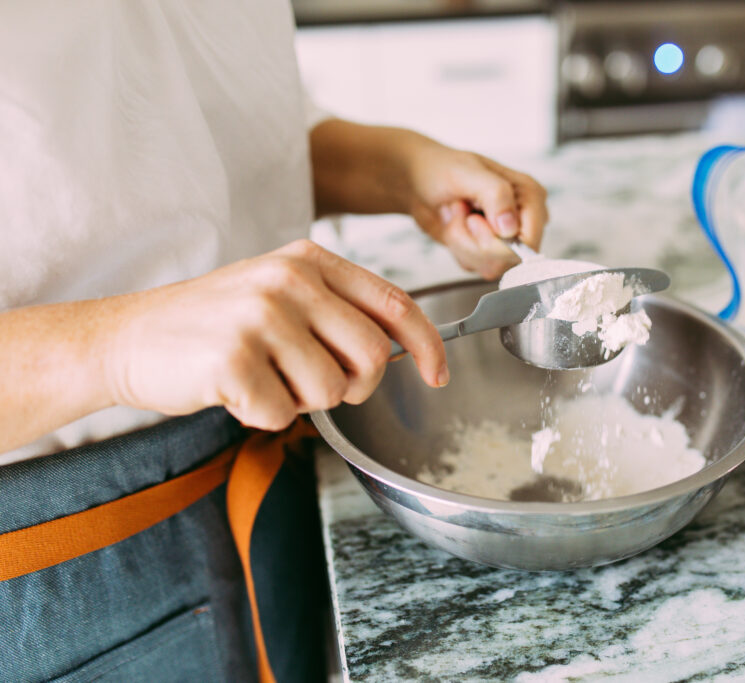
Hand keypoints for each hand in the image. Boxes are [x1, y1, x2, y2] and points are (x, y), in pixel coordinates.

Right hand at [104, 240, 446, 430]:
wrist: (128, 337)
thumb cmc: (213, 323)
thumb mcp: (280, 293)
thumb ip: (337, 309)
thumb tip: (401, 347)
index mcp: (309, 260)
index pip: (394, 302)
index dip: (427, 344)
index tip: (437, 374)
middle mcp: (289, 280)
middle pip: (371, 355)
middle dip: (355, 386)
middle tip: (314, 385)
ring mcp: (260, 315)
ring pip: (331, 391)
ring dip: (302, 402)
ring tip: (263, 378)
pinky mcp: (232, 358)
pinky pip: (283, 414)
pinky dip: (263, 416)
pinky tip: (233, 390)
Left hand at [308, 121, 548, 280]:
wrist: (402, 173)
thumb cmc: (433, 166)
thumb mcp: (465, 173)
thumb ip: (495, 196)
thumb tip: (513, 227)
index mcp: (526, 190)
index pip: (536, 229)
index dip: (508, 236)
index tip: (480, 225)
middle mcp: (519, 213)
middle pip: (513, 251)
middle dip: (480, 240)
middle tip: (456, 218)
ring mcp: (501, 233)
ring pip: (494, 262)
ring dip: (467, 246)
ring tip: (450, 219)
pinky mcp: (482, 247)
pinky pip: (478, 266)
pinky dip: (461, 253)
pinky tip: (448, 230)